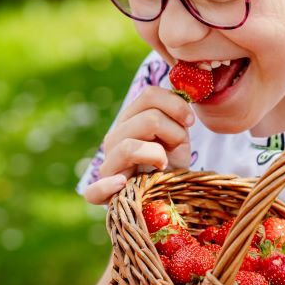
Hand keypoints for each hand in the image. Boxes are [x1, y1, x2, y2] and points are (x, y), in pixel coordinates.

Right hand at [82, 86, 194, 204]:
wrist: (169, 192)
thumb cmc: (173, 160)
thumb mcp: (177, 132)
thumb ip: (174, 111)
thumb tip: (182, 90)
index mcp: (130, 119)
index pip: (149, 95)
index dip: (175, 105)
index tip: (190, 121)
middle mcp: (115, 138)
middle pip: (149, 119)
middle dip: (173, 132)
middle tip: (176, 147)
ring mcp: (108, 165)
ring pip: (130, 147)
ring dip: (158, 155)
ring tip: (163, 165)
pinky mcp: (103, 194)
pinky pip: (94, 191)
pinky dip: (107, 187)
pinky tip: (121, 183)